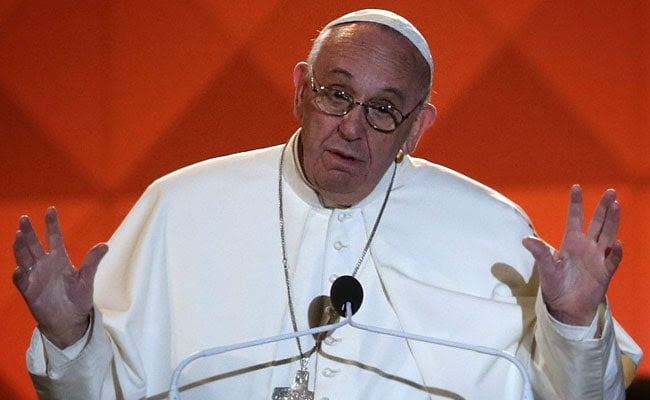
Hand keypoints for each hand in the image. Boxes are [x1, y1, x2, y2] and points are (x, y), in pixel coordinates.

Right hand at [12, 207, 107, 347]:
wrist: (70, 320)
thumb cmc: (78, 298)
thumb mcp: (87, 279)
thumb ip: (92, 262)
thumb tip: (104, 245)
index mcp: (60, 259)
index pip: (54, 237)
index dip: (52, 224)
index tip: (51, 209)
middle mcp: (45, 264)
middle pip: (34, 244)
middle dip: (29, 232)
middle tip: (24, 218)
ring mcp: (36, 276)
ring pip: (24, 258)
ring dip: (20, 248)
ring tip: (19, 236)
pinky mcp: (29, 291)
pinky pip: (21, 280)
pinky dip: (20, 274)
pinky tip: (20, 268)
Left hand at [522, 185, 621, 325]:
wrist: (566, 307)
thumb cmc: (555, 285)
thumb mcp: (546, 267)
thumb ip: (539, 252)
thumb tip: (525, 239)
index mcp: (571, 242)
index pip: (575, 219)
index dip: (576, 204)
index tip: (576, 187)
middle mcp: (586, 247)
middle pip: (597, 223)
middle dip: (603, 207)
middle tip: (611, 191)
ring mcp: (597, 258)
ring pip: (608, 235)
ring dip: (613, 221)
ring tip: (616, 205)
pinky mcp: (604, 272)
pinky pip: (613, 260)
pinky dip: (616, 252)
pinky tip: (617, 243)